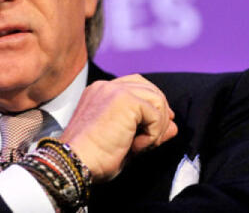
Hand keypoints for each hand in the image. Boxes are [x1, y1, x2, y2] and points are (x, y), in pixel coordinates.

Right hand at [59, 74, 177, 181]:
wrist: (75, 161)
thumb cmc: (93, 157)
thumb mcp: (125, 141)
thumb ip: (148, 130)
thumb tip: (174, 126)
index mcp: (100, 92)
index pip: (135, 86)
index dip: (151, 105)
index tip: (156, 128)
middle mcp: (106, 86)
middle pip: (149, 88)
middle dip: (160, 113)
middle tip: (154, 139)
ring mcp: (115, 90)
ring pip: (157, 100)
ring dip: (157, 126)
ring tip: (141, 145)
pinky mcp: (126, 100)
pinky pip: (156, 114)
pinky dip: (153, 134)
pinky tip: (136, 146)